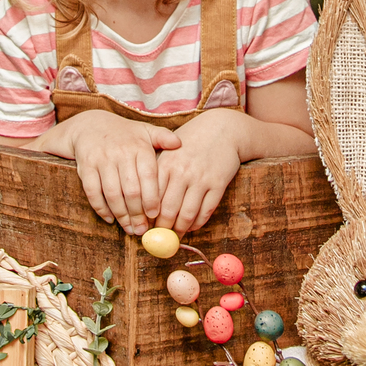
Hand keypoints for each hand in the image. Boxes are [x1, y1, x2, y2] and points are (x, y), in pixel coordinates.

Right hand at [35, 110, 179, 234]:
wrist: (90, 126)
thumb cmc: (125, 135)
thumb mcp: (145, 131)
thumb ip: (163, 138)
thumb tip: (180, 144)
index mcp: (139, 147)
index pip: (149, 176)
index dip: (152, 198)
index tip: (155, 216)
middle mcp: (120, 153)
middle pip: (131, 189)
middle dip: (137, 213)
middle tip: (143, 230)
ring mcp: (102, 160)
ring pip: (112, 194)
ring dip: (121, 215)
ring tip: (129, 229)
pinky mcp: (85, 167)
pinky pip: (92, 192)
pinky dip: (101, 208)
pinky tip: (110, 219)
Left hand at [152, 108, 247, 234]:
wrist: (222, 129)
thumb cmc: (190, 142)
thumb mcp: (169, 151)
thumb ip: (157, 173)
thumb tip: (143, 204)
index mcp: (165, 163)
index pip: (150, 197)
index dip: (146, 216)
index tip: (144, 225)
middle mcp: (181, 172)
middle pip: (167, 210)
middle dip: (162, 228)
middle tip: (159, 236)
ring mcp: (201, 178)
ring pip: (187, 215)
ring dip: (180, 229)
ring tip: (175, 235)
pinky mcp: (218, 184)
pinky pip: (205, 211)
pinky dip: (197, 223)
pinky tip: (192, 225)